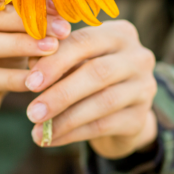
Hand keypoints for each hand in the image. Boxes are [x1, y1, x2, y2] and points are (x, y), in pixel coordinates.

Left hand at [26, 21, 157, 158]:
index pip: (84, 41)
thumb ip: (54, 56)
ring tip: (37, 129)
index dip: (55, 61)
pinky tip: (50, 139)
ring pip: (102, 103)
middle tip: (31, 111)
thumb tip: (31, 62)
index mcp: (118, 33)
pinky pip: (103, 126)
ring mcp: (144, 88)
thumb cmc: (87, 74)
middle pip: (97, 73)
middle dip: (60, 93)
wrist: (119, 110)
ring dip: (64, 118)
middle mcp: (138, 57)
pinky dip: (72, 134)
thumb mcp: (73, 60)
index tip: (30, 82)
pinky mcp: (140, 117)